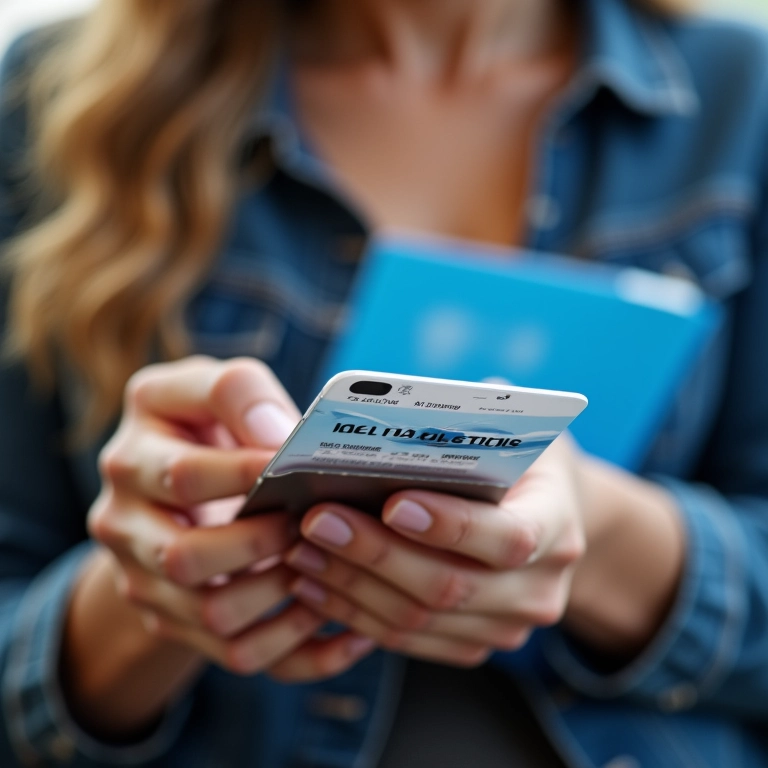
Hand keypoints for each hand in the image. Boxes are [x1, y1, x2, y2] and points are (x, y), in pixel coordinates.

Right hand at [87, 356, 373, 681]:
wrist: (168, 481)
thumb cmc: (202, 426)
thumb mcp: (207, 389)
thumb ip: (238, 393)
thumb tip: (281, 438)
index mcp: (132, 458)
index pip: (184, 476)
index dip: (248, 475)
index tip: (298, 466)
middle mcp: (123, 524)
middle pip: (185, 559)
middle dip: (260, 542)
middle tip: (308, 522)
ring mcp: (143, 580)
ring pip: (212, 615)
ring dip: (281, 594)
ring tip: (326, 565)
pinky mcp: (173, 620)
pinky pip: (236, 654)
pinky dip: (297, 645)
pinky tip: (337, 617)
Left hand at [285, 435, 585, 665]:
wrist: (544, 512)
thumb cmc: (516, 460)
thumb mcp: (509, 430)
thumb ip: (465, 429)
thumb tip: (384, 421)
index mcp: (557, 526)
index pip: (507, 538)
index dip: (448, 525)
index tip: (389, 503)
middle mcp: (539, 588)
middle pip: (450, 586)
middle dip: (375, 554)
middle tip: (317, 521)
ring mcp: (507, 625)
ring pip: (419, 620)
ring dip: (352, 587)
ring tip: (301, 550)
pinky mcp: (472, 644)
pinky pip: (408, 640)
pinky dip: (355, 614)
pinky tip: (314, 584)